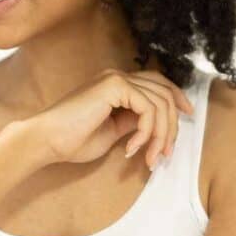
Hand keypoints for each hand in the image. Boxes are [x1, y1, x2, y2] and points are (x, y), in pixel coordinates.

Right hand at [29, 68, 195, 169]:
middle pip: (164, 93)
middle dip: (172, 126)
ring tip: (149, 157)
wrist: (46, 141)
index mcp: (116, 85)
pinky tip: (131, 148)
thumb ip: (134, 123)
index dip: (177, 98)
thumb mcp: (113, 132)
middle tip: (165, 154)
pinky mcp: (114, 86)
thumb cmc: (72, 141)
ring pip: (160, 103)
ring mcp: (116, 79)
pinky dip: (147, 132)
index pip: (158, 84)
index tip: (188, 117)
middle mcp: (118, 77)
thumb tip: (157, 124)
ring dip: (160, 135)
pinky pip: (148, 108)